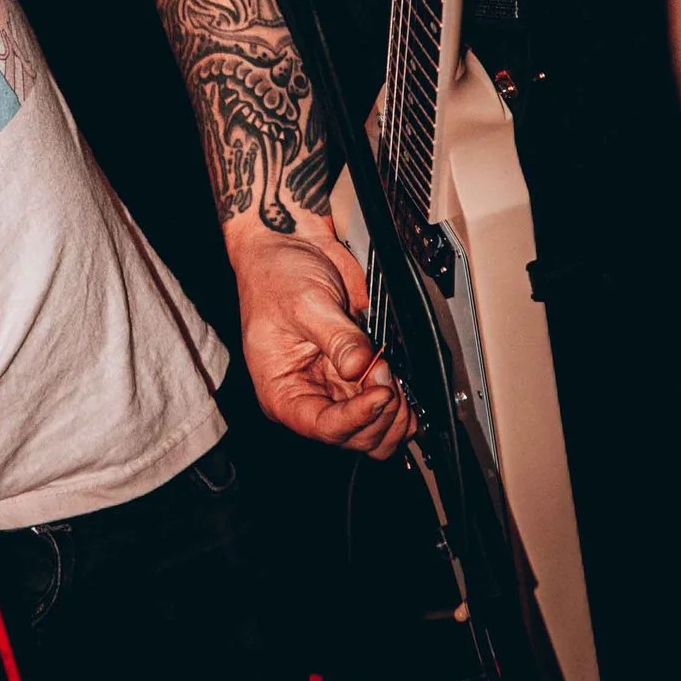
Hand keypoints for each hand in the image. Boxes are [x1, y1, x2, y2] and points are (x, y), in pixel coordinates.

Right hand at [233, 228, 413, 456]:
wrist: (290, 244)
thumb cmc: (275, 274)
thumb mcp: (304, 304)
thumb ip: (337, 338)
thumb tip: (362, 367)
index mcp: (282, 392)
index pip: (324, 428)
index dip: (357, 418)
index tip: (382, 392)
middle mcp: (310, 396)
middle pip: (355, 437)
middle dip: (378, 411)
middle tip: (385, 370)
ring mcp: (336, 386)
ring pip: (375, 430)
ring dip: (394, 411)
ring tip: (393, 372)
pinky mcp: (358, 373)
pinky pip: (385, 406)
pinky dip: (402, 401)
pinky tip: (404, 381)